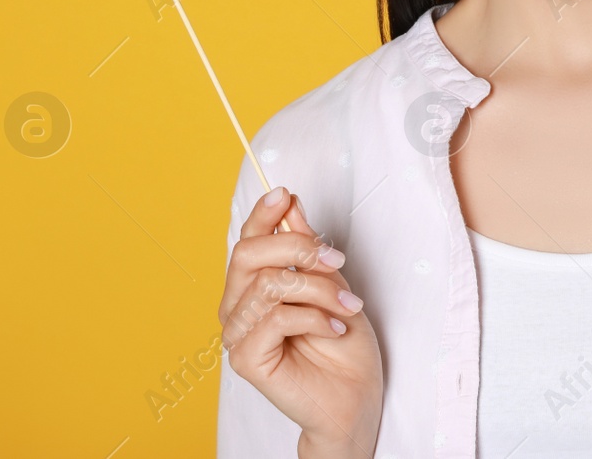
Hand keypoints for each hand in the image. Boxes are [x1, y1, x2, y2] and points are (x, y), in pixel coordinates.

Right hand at [218, 186, 382, 455]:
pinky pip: (277, 318)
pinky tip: (335, 330)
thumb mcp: (330, 281)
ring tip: (347, 306)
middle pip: (249, 255)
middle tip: (336, 260)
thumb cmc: (343, 343)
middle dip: (299, 249)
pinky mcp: (245, 359)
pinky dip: (316, 319)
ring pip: (270, 285)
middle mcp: (237, 307)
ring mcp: (237, 334)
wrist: (354, 396)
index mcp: (252, 286)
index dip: (263, 214)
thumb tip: (290, 204)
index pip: (247, 240)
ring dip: (319, 290)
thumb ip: (305, 246)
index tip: (286, 194)